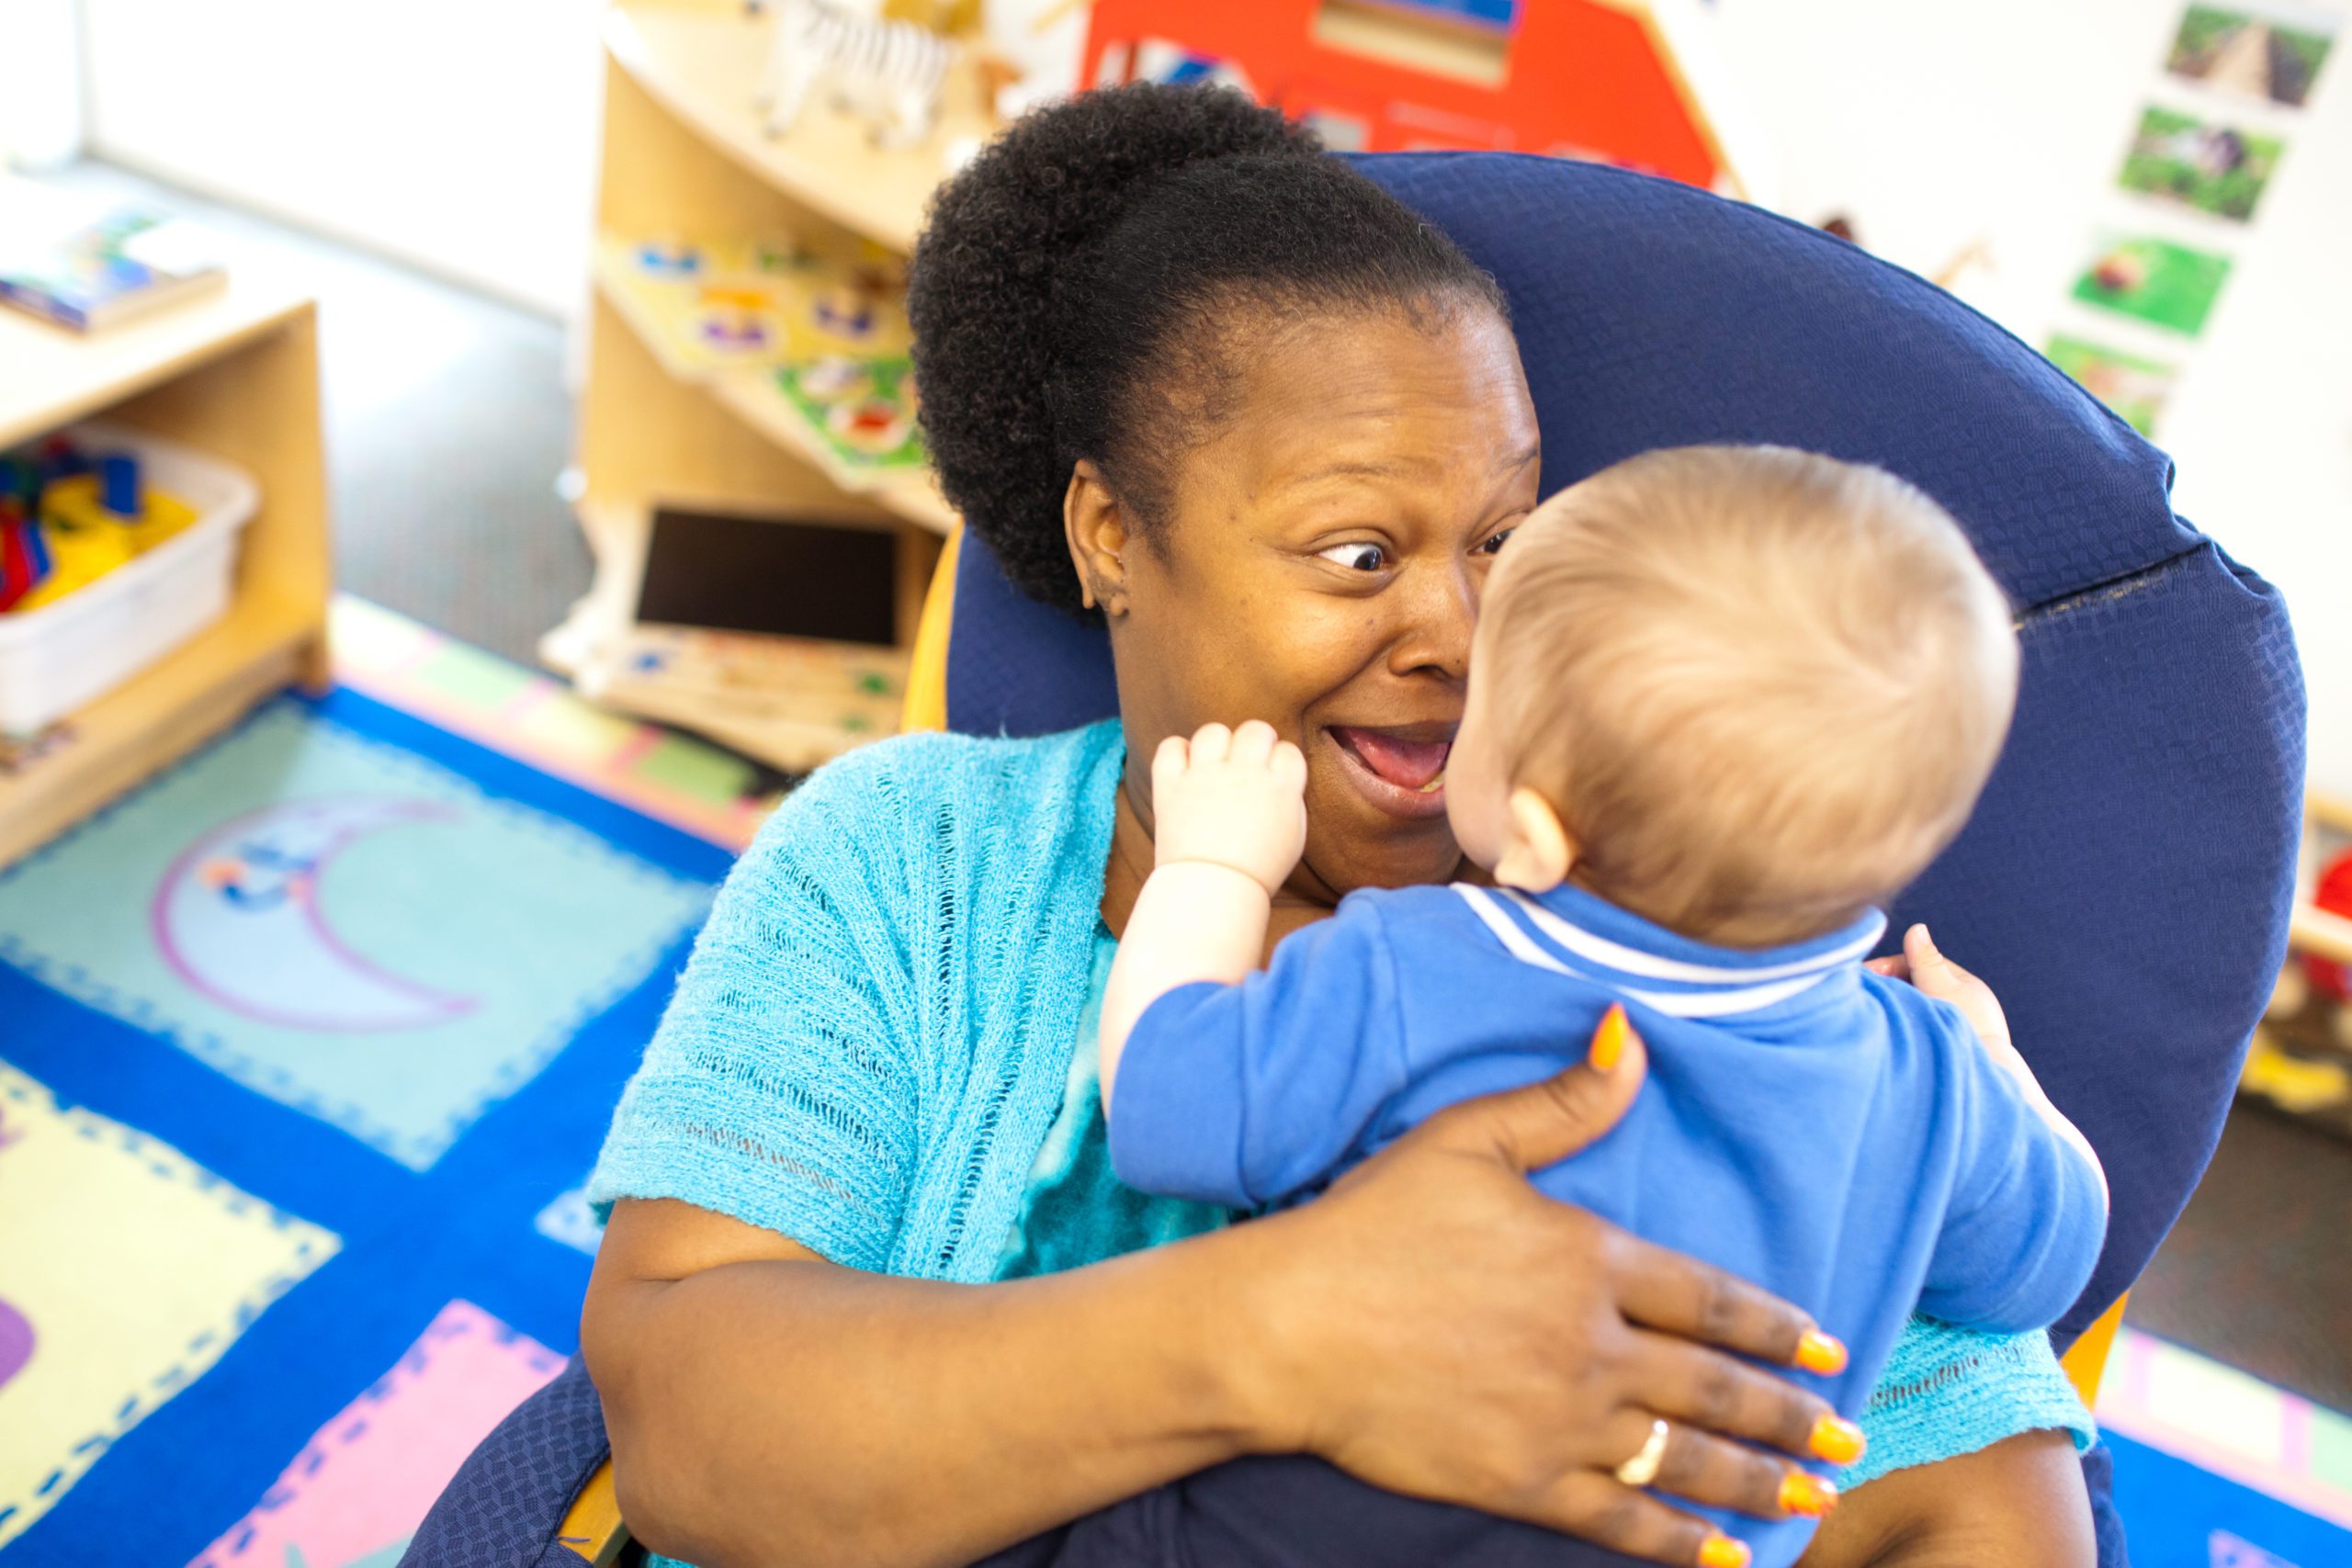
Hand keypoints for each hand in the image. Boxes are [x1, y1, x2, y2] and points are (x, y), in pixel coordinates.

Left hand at [1149, 721, 1307, 895]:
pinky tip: (1186, 769)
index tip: (1273, 779)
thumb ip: (1289, 798)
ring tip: (1215, 766)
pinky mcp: (1172, 785)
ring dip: (1217, 745)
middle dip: (1255, 743)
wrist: (1212, 892)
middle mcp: (1244, 774)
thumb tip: (1279, 775)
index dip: (1280, 762)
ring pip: (1213, 731)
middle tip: (1247, 765)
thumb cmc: (1258, 870)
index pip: (1287, 750)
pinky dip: (1178, 752)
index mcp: (1280, 787)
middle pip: (1255, 730)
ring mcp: (1205, 776)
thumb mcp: (1294, 835)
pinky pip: (1172, 746)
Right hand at [1229, 1010, 1859, 1566]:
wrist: (1287, 1326)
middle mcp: (1592, 1346)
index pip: (1711, 1300)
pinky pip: (1621, 1521)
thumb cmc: (1369, 1225)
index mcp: (1588, 1259)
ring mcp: (1561, 1422)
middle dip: (1794, 1417)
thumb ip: (1562, 1102)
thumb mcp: (1466, 1140)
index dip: (1776, 1327)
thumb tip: (1632, 1037)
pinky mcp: (1520, 1482)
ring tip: (1816, 1497)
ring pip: (1685, 1459)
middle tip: (1851, 1439)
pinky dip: (1678, 1542)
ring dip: (1760, 1480)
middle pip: (1717, 1388)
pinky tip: (1722, 1556)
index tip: (1826, 1347)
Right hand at [1867, 924, 2011, 1053]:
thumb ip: (1926, 961)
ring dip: (1895, 1008)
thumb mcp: (1943, 990)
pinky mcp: (1948, 1049)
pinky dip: (1902, 1026)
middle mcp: (1963, 1004)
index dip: (1889, 968)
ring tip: (1872, 1016)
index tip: (1865, 977)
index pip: (1917, 964)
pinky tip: (1888, 1034)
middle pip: (1915, 986)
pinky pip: (1918, 1029)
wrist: (1986, 1080)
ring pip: (1916, 1008)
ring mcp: (1956, 1027)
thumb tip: (1916, 928)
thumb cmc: (1967, 1032)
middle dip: (1889, 988)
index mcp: (1964, 984)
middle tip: (1863, 996)